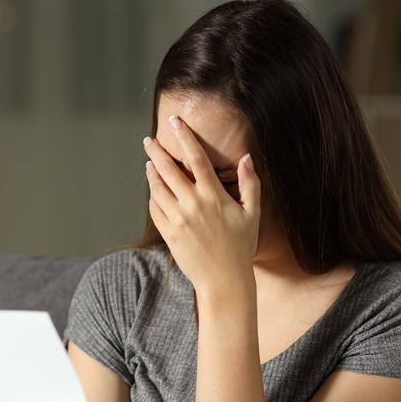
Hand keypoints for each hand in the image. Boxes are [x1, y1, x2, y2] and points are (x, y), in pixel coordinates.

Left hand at [143, 115, 260, 291]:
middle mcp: (192, 204)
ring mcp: (177, 219)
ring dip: (151, 173)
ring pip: (157, 188)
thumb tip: (247, 158)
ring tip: (150, 164)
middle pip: (168, 170)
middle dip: (156, 151)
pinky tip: (154, 192)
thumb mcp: (252, 214)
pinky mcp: (168, 233)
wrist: (223, 280)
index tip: (176, 122)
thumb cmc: (240, 247)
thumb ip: (249, 184)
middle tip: (149, 140)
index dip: (185, 136)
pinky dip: (153, 197)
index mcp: (213, 196)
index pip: (196, 158)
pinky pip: (155, 209)